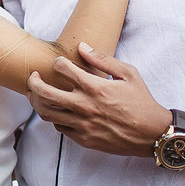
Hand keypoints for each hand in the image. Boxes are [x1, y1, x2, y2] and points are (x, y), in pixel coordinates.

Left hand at [26, 43, 169, 156]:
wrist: (151, 134)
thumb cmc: (141, 101)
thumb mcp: (128, 74)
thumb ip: (103, 59)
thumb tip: (82, 46)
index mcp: (95, 87)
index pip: (62, 68)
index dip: (58, 62)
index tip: (59, 63)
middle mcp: (85, 106)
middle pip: (44, 93)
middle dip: (34, 81)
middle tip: (33, 76)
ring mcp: (82, 124)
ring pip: (46, 113)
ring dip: (37, 101)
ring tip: (35, 94)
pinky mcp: (83, 138)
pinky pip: (59, 127)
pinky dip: (54, 117)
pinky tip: (57, 110)